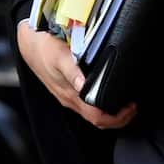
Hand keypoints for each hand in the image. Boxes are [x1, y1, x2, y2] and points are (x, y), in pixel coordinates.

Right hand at [15, 20, 136, 128]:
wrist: (29, 43)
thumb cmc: (45, 49)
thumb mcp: (61, 57)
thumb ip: (73, 72)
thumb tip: (83, 86)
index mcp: (71, 95)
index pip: (97, 118)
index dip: (117, 118)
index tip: (132, 106)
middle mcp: (70, 99)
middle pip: (97, 120)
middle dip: (119, 118)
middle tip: (133, 106)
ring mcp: (69, 96)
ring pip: (92, 114)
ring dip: (111, 112)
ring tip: (126, 102)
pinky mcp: (68, 90)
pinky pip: (87, 104)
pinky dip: (102, 104)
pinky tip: (110, 93)